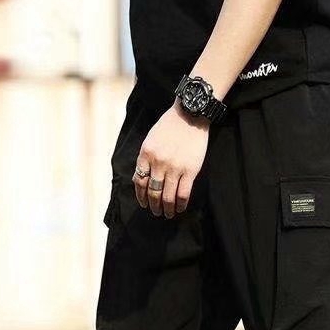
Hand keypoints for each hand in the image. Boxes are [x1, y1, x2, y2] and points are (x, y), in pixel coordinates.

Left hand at [133, 102, 209, 217]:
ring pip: (167, 197)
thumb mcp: (151, 139)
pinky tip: (179, 209)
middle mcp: (158, 163)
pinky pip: (183, 194)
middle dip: (153, 206)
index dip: (141, 196)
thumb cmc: (169, 126)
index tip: (143, 203)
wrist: (190, 115)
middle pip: (153, 192)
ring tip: (167, 214)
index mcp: (146, 154)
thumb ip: (146, 158)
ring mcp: (174, 168)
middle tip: (156, 212)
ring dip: (166, 209)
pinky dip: (180, 205)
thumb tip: (142, 178)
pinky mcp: (190, 171)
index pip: (139, 182)